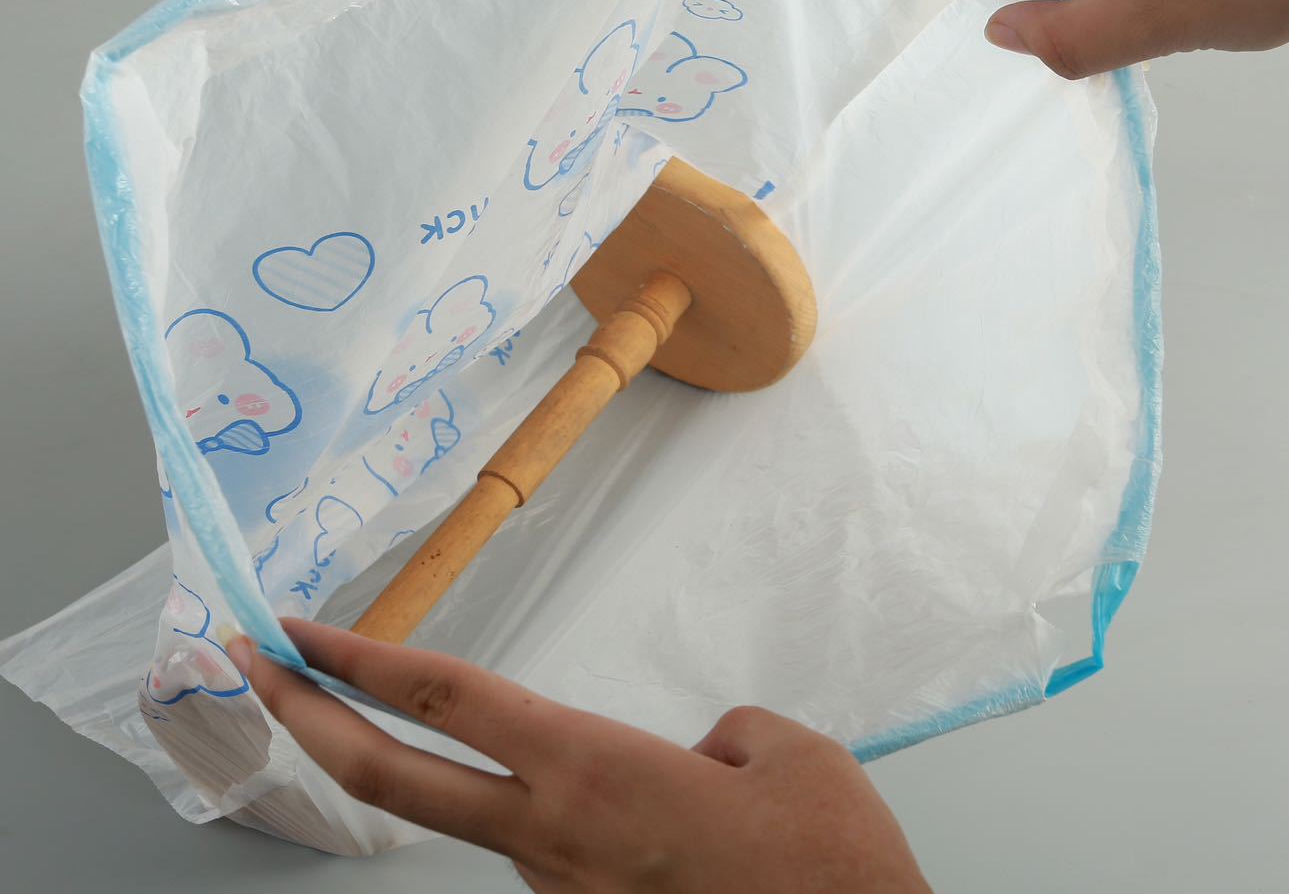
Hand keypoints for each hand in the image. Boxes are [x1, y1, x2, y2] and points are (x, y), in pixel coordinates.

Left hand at [228, 620, 930, 891]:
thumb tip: (697, 751)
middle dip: (307, 721)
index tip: (297, 631)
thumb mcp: (780, 747)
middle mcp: (551, 837)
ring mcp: (559, 891)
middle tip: (254, 673)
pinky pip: (565, 851)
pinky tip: (667, 827)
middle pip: (394, 778)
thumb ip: (717, 730)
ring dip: (514, 780)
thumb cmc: (822, 857)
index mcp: (589, 771)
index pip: (445, 700)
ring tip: (656, 784)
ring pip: (503, 814)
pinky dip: (583, 820)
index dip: (359, 661)